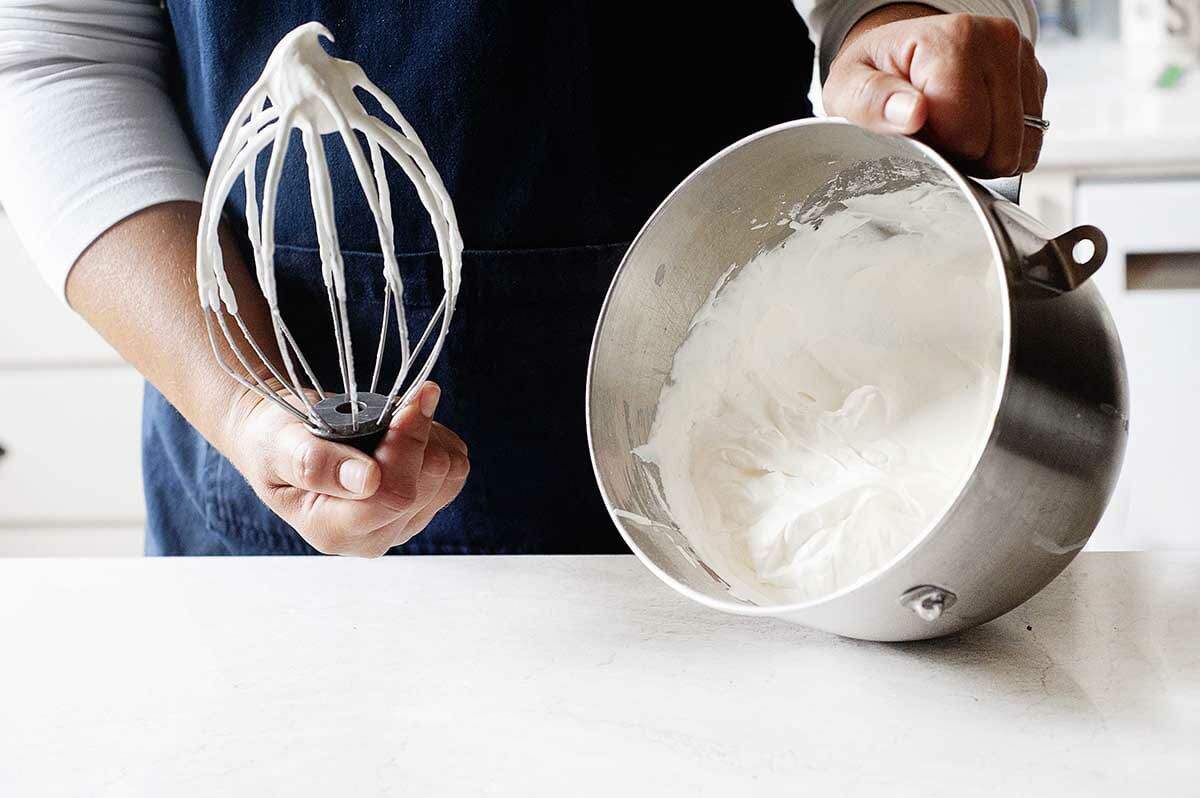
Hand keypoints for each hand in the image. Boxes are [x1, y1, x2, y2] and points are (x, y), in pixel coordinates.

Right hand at [221, 380, 468, 556]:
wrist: (282, 441)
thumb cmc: (275, 441)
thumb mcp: (280, 443)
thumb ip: (314, 463)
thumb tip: (366, 480)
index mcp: (333, 531)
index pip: (394, 496)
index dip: (406, 445)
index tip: (408, 404)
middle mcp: (372, 537)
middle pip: (429, 482)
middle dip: (415, 436)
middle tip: (390, 409)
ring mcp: (401, 524)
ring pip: (450, 473)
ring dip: (428, 438)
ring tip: (389, 424)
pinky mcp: (423, 506)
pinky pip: (456, 466)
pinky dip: (437, 441)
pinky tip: (404, 434)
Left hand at [823, 8, 1047, 176]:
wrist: (898, 53)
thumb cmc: (874, 73)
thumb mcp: (849, 88)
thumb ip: (872, 102)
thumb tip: (912, 113)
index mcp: (953, 39)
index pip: (968, 133)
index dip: (940, 150)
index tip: (917, 134)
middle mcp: (997, 40)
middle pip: (1001, 144)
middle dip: (965, 156)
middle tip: (934, 136)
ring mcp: (1021, 57)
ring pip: (1022, 146)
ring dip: (986, 154)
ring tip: (952, 132)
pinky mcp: (1034, 77)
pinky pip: (1033, 139)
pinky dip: (1003, 145)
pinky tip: (976, 129)